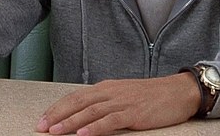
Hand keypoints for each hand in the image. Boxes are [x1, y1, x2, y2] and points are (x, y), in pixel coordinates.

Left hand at [35, 73, 199, 134]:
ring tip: (55, 132)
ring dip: (70, 122)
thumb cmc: (151, 96)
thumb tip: (84, 115)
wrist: (178, 91)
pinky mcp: (134, 113)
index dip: (57, 108)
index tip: (42, 119)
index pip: (75, 97)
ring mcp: (121, 102)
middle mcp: (110, 92)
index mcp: (105, 87)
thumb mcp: (122, 95)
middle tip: (41, 127)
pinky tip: (84, 134)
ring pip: (90, 111)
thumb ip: (104, 102)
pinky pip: (111, 120)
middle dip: (57, 115)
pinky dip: (95, 128)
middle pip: (77, 102)